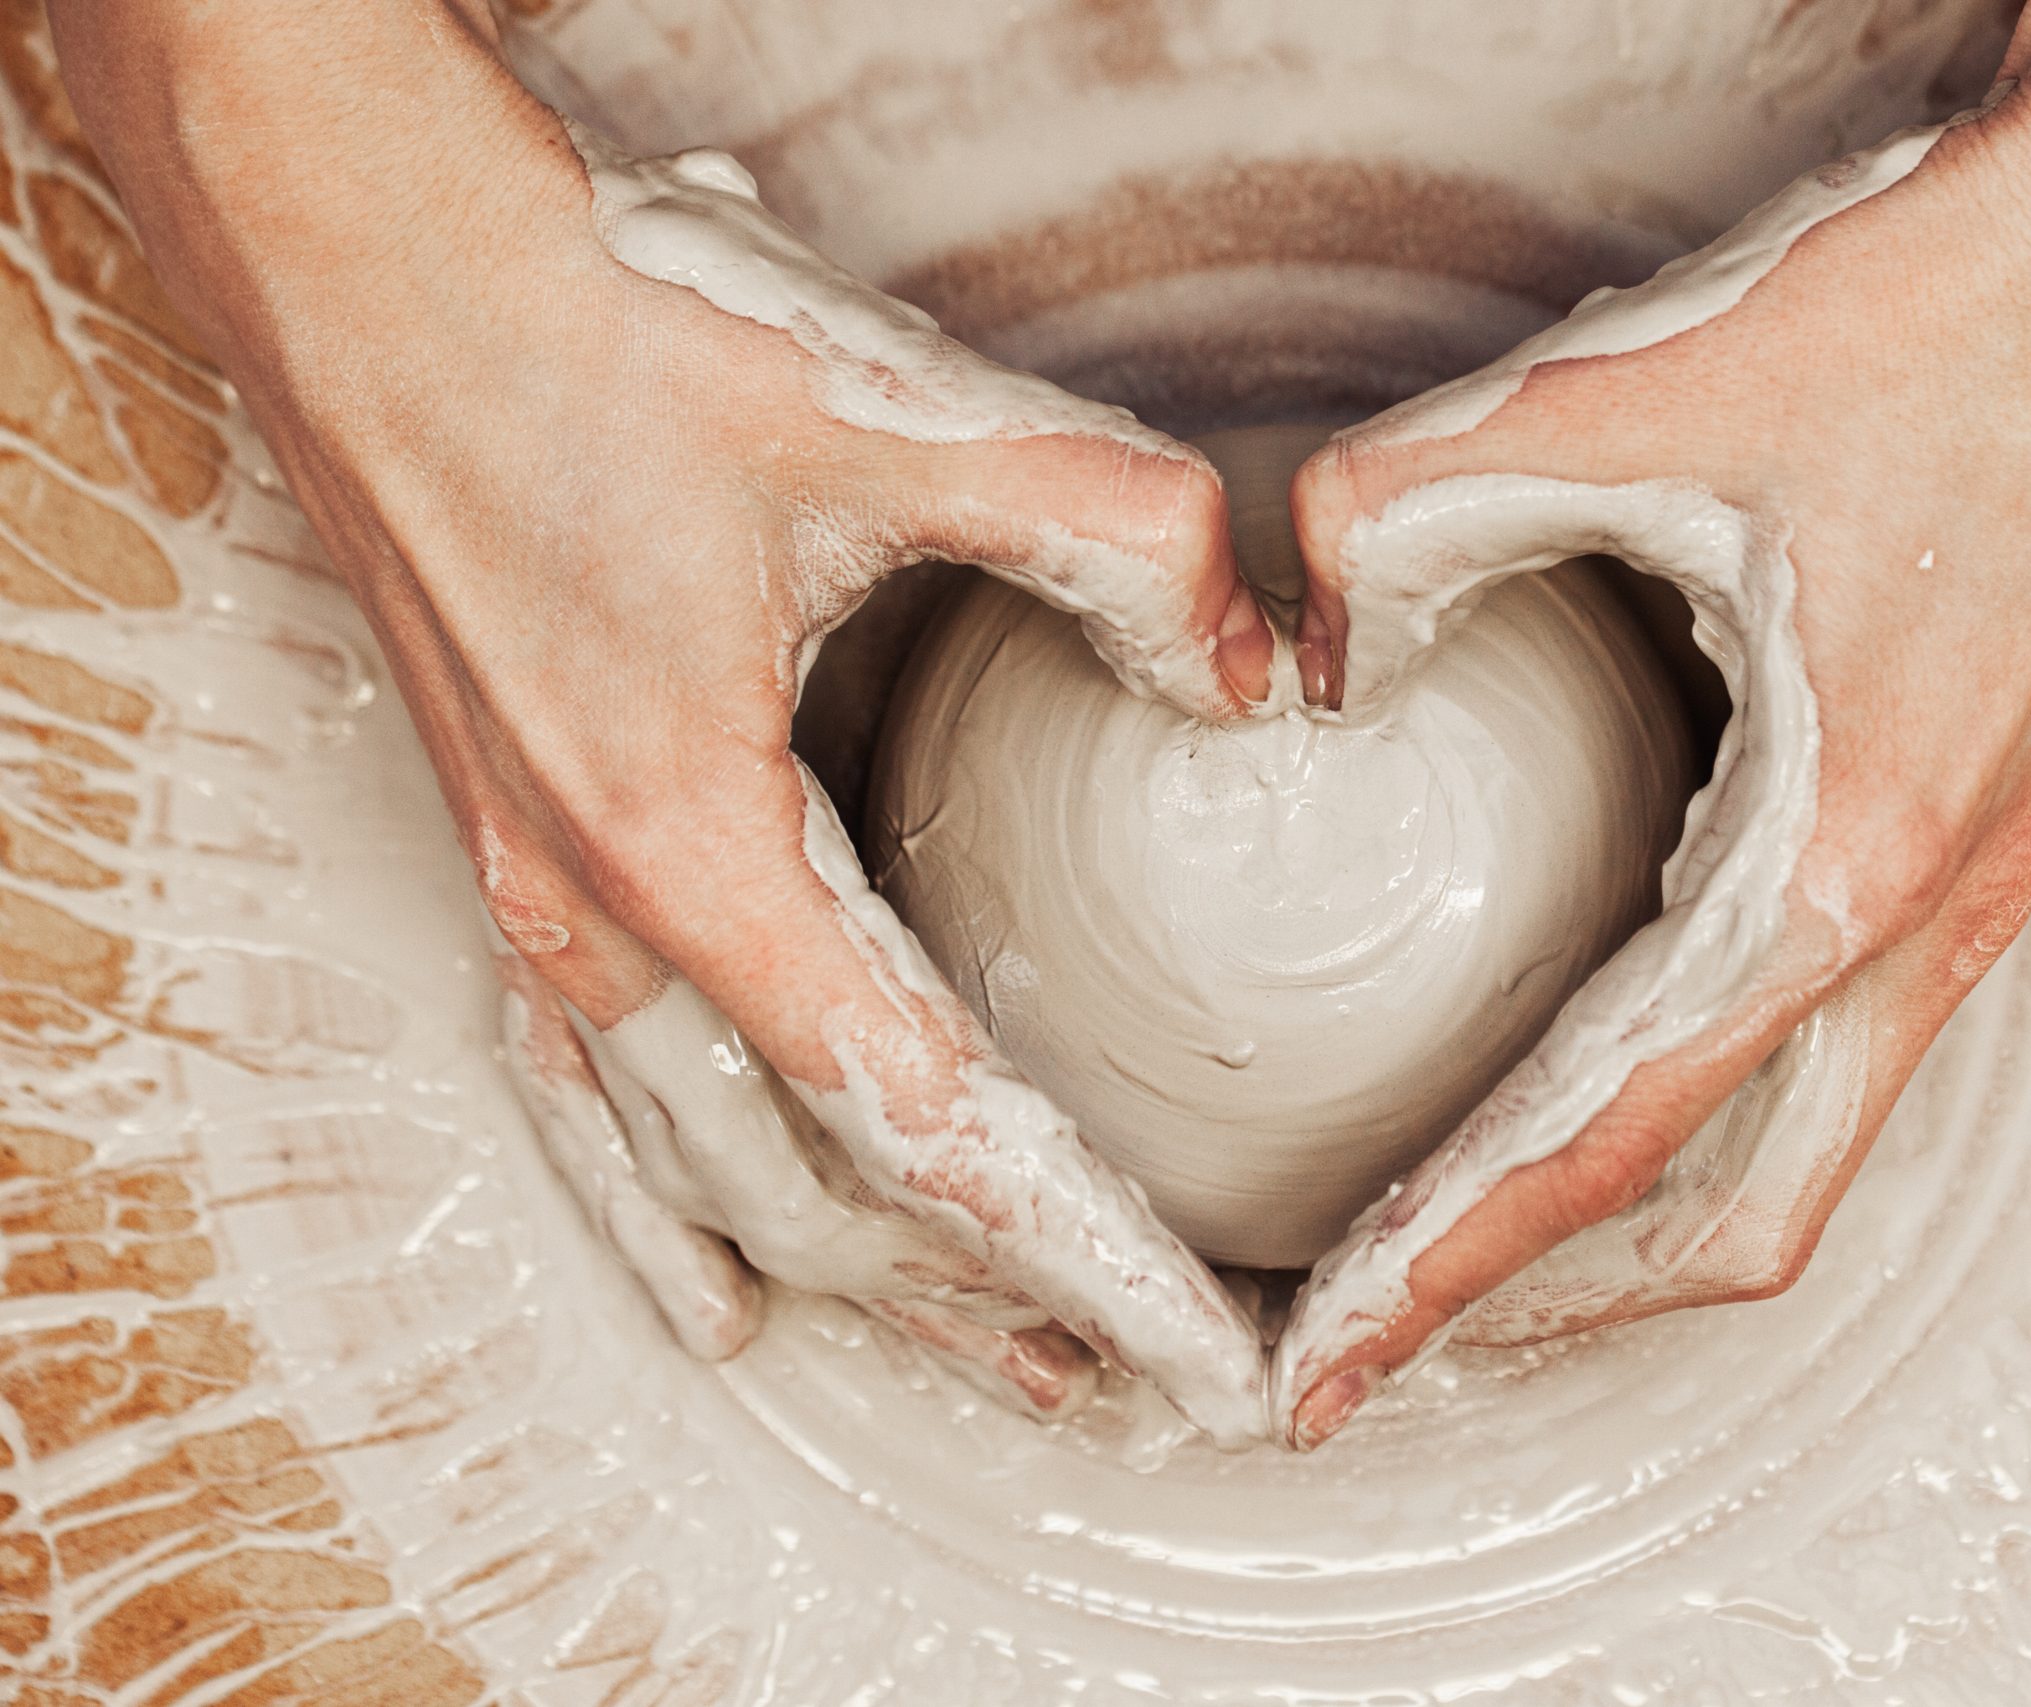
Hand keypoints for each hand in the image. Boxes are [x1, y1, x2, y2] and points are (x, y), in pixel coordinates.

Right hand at [55, 1, 1273, 1440]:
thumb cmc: (592, 331)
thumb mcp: (889, 414)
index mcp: (691, 854)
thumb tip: (1257, 671)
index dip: (1083, 1260)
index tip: (1198, 1357)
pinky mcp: (515, 854)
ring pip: (712, 1174)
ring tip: (1004, 1363)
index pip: (928, 1131)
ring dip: (866, 1282)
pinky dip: (688, 1219)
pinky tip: (728, 1289)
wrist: (368, 258)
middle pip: (823, 1194)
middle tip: (1146, 1374)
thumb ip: (1111, 533)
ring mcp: (536, 903)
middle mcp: (599, 921)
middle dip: (997, 1304)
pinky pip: (602, 1108)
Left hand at [1272, 0, 2030, 1445]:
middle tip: (1372, 1338)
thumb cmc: (1946, 312)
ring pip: (1798, 1152)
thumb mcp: (1632, 395)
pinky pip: (1832, 1045)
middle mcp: (1928, 918)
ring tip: (1467, 1239)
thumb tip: (1302, 646)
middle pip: (1724, 1219)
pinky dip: (1701, 1107)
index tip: (1322, 1370)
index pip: (1604, 1140)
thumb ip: (1412, 511)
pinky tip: (1597, 1050)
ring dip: (1630, 1225)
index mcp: (1848, 866)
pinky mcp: (1973, 826)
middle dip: (1538, 1305)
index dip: (1442, 1269)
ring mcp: (1971, 885)